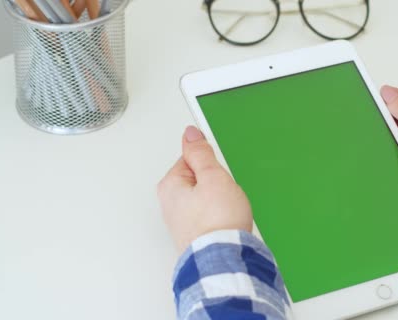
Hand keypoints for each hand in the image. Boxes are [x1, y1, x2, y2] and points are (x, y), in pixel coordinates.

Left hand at [157, 126, 252, 251]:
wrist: (225, 259)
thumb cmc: (217, 222)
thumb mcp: (213, 176)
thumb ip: (200, 153)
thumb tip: (190, 134)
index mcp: (170, 185)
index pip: (190, 158)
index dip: (210, 163)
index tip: (218, 170)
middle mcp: (170, 203)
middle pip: (198, 178)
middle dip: (216, 183)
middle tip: (224, 192)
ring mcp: (182, 221)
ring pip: (206, 197)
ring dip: (220, 200)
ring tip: (227, 209)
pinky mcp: (194, 234)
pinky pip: (209, 215)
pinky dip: (219, 216)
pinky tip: (226, 221)